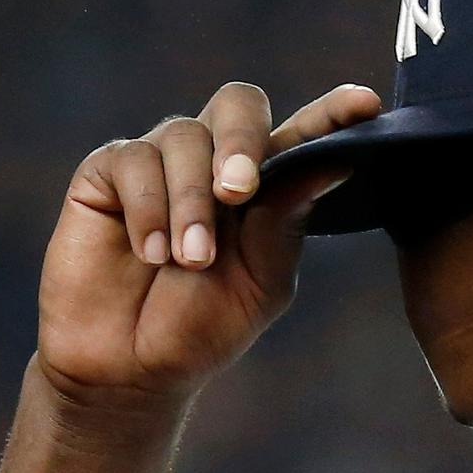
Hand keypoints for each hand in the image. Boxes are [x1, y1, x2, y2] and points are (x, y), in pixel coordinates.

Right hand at [32, 80, 380, 415]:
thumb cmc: (198, 328)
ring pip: (184, 137)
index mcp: (264, 186)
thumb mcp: (259, 285)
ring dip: (191, 203)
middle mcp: (213, 160)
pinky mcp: (108, 172)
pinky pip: (133, 160)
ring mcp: (161, 161)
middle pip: (238, 104)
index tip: (364, 105)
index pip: (301, 135)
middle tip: (237, 192)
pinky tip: (150, 253)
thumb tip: (329, 164)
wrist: (127, 367)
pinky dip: (147, 207)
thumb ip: (286, 225)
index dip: (331, 115)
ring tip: (188, 260)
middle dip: (242, 144)